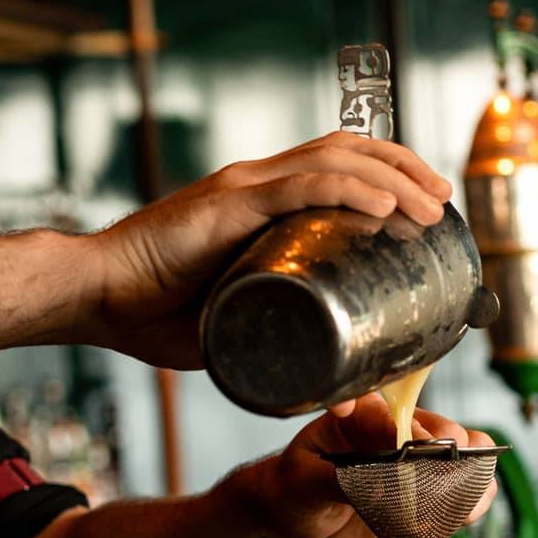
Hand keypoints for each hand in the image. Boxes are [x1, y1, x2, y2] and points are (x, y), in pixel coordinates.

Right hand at [83, 131, 450, 368]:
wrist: (95, 297)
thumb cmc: (151, 314)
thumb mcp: (232, 326)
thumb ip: (273, 340)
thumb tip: (325, 387)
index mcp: (258, 202)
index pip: (336, 165)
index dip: (387, 174)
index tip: (424, 205)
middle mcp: (256, 183)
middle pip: (348, 150)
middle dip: (404, 168)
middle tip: (442, 201)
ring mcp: (243, 190)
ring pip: (335, 162)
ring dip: (392, 179)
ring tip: (429, 207)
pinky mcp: (228, 205)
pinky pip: (300, 188)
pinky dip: (348, 192)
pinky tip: (382, 207)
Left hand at [231, 393, 497, 537]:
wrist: (299, 517)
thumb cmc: (294, 488)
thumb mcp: (304, 482)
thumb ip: (337, 480)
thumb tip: (372, 482)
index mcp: (361, 413)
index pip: (396, 416)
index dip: (412, 436)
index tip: (417, 454)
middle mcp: (396, 428)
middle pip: (444, 431)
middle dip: (451, 458)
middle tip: (443, 486)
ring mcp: (417, 457)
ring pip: (466, 456)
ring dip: (471, 481)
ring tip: (461, 508)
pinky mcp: (429, 488)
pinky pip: (465, 490)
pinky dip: (469, 506)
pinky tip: (459, 519)